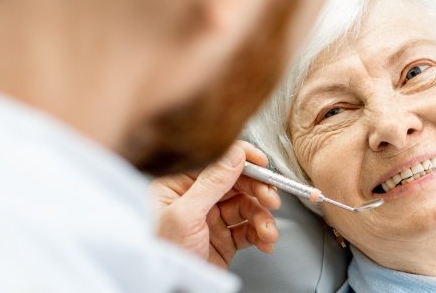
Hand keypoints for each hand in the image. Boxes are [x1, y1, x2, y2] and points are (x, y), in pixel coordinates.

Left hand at [150, 140, 281, 267]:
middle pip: (237, 184)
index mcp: (178, 185)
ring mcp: (211, 219)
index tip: (262, 164)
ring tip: (268, 232)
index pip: (216, 162)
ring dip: (263, 219)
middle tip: (271, 200)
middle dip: (258, 192)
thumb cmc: (164, 255)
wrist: (173, 288)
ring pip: (247, 207)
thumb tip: (234, 154)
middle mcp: (196, 199)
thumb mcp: (185, 215)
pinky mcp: (223, 239)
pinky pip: (248, 229)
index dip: (242, 160)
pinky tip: (265, 241)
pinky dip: (261, 234)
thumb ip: (211, 182)